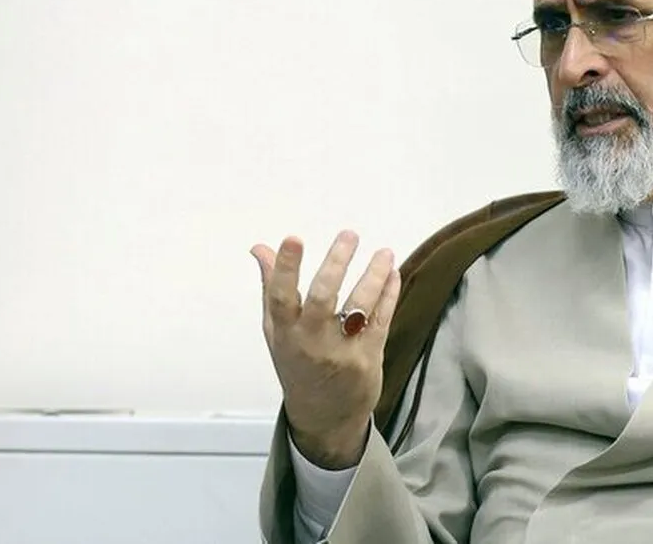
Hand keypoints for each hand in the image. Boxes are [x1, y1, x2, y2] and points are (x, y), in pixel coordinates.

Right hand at [251, 231, 401, 469]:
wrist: (324, 417)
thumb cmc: (297, 365)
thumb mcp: (277, 331)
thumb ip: (271, 288)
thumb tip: (260, 249)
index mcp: (285, 333)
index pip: (280, 297)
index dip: (285, 268)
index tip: (293, 238)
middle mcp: (311, 342)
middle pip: (323, 298)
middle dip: (335, 263)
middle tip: (348, 234)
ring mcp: (342, 351)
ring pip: (360, 306)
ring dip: (374, 275)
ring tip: (384, 252)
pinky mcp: (368, 357)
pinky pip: (381, 319)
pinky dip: (389, 294)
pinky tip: (392, 273)